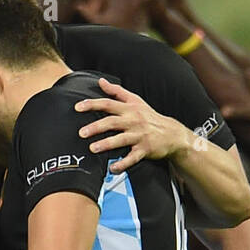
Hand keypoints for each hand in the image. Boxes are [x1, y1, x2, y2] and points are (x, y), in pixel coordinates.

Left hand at [74, 77, 194, 172]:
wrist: (173, 134)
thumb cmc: (150, 117)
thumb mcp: (135, 101)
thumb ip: (116, 91)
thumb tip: (101, 81)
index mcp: (129, 109)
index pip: (108, 104)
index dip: (92, 104)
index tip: (77, 107)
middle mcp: (133, 121)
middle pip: (112, 122)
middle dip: (96, 127)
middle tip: (81, 133)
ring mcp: (139, 136)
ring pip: (121, 139)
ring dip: (106, 144)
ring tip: (93, 148)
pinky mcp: (145, 149)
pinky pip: (132, 157)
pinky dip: (123, 163)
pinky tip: (113, 168)